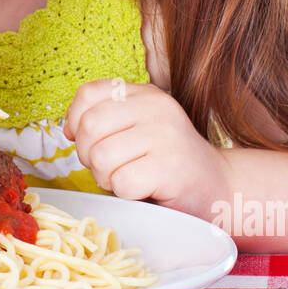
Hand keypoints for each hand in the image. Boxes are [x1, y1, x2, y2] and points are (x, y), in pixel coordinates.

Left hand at [62, 79, 233, 216]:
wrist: (219, 190)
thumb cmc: (166, 165)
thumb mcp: (136, 130)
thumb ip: (103, 121)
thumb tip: (68, 129)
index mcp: (144, 94)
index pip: (88, 94)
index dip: (76, 122)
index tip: (92, 142)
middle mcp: (156, 107)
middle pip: (89, 127)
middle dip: (90, 156)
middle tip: (113, 167)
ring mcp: (165, 134)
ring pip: (101, 157)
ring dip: (107, 178)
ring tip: (130, 179)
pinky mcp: (170, 166)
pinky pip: (121, 182)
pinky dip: (126, 194)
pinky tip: (146, 190)